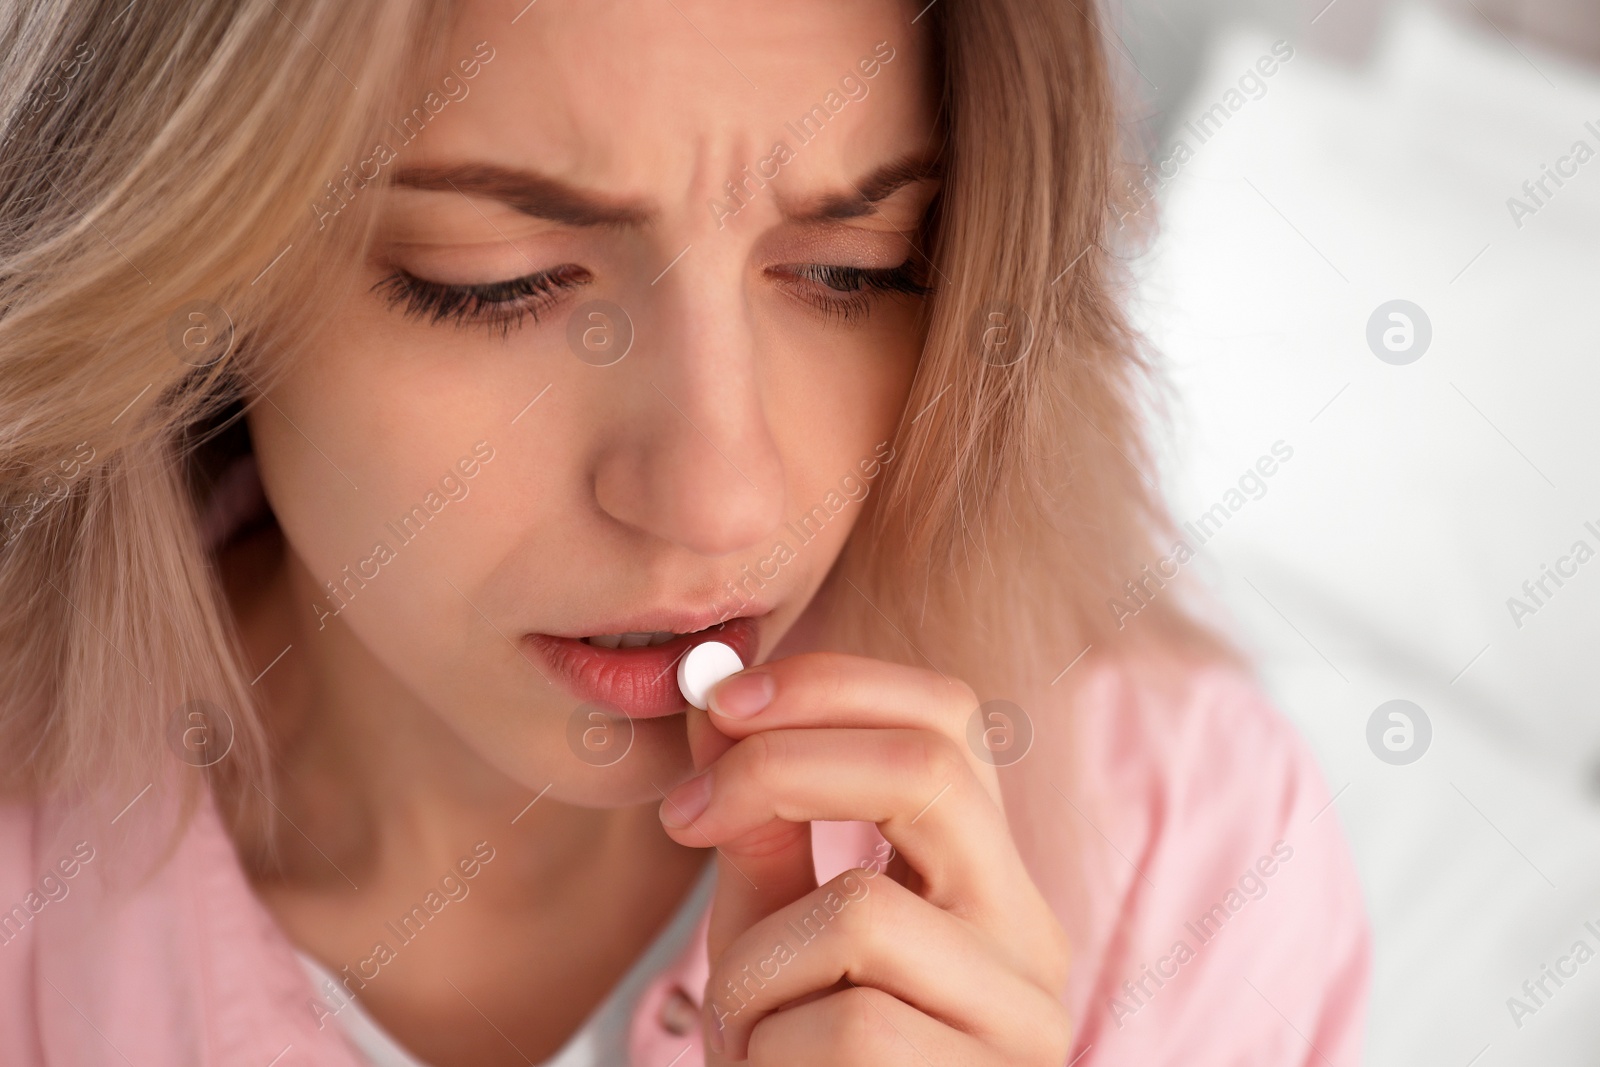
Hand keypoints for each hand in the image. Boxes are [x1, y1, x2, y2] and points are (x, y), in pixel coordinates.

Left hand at [658, 652, 1071, 1064]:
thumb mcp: (772, 938)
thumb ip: (762, 832)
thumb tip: (712, 709)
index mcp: (978, 871)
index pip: (947, 715)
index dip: (832, 684)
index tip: (718, 706)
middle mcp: (1024, 926)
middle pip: (928, 767)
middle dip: (778, 766)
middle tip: (681, 816)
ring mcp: (1020, 1010)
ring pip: (860, 910)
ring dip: (751, 969)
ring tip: (743, 1034)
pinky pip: (848, 1025)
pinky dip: (771, 1050)